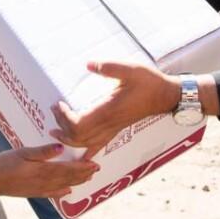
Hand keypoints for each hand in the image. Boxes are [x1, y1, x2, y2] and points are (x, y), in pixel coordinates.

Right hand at [0, 143, 98, 198]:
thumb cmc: (7, 163)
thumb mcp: (24, 152)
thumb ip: (43, 151)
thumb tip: (62, 147)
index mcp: (44, 169)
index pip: (68, 168)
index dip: (83, 167)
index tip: (94, 163)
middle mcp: (46, 181)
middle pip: (69, 177)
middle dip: (84, 174)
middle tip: (96, 169)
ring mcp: (41, 189)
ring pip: (63, 185)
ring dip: (77, 181)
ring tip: (88, 178)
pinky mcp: (35, 193)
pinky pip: (52, 193)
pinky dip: (62, 192)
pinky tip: (68, 191)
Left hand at [51, 62, 184, 156]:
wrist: (165, 95)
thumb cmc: (148, 82)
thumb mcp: (130, 69)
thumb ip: (109, 67)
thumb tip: (89, 64)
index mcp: (109, 110)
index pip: (79, 124)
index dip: (64, 118)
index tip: (58, 104)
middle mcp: (109, 124)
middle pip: (78, 137)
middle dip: (62, 127)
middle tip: (54, 111)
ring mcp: (112, 129)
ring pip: (86, 144)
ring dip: (69, 138)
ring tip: (56, 128)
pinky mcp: (116, 129)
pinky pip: (98, 145)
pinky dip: (85, 150)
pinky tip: (80, 154)